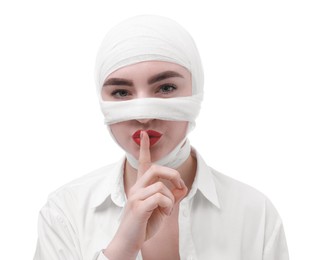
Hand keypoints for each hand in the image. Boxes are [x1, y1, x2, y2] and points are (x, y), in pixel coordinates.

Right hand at [103, 131, 186, 258]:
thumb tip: (183, 187)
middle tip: (180, 185)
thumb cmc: (145, 224)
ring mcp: (136, 196)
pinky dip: (168, 205)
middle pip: (156, 169)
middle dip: (173, 174)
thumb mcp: (162, 208)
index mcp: (141, 186)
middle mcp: (136, 188)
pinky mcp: (138, 206)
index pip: (142, 163)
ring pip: (161, 185)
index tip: (144, 134)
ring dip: (170, 198)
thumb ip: (172, 196)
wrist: (130, 241)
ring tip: (167, 210)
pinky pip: (160, 197)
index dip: (144, 148)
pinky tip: (164, 214)